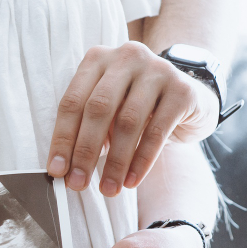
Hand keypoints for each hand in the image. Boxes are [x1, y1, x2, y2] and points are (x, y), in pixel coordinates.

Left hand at [46, 41, 219, 196]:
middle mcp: (126, 57)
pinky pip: (157, 131)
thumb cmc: (137, 109)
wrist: (190, 100)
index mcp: (98, 59)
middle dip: (85, 151)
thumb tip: (63, 168)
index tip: (56, 171)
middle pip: (98, 108)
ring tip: (108, 189)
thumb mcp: (107, 112)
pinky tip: (131, 181)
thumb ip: (85, 129)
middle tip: (78, 184)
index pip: (72, 102)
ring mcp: (158, 70)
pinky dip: (142, 161)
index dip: (63, 138)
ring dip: (114, 162)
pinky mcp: (183, 90)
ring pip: (128, 121)